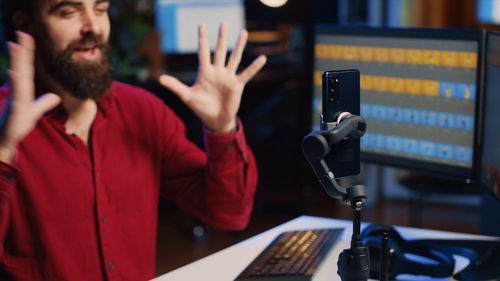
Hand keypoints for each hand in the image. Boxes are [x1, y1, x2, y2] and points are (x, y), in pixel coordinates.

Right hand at [0, 32, 60, 161]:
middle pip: (22, 67)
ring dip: (17, 62)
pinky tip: (15, 72)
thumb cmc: (16, 125)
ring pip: (18, 77)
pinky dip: (15, 82)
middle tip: (22, 32)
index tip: (28, 37)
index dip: (28, 53)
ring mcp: (16, 99)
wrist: (4, 140)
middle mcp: (18, 91)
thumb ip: (43, 103)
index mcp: (23, 90)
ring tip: (16, 46)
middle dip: (22, 51)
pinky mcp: (15, 109)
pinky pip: (16, 93)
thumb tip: (55, 97)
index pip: (27, 68)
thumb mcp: (34, 112)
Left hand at [159, 23, 265, 132]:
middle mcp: (217, 71)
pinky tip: (262, 58)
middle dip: (221, 37)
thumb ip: (175, 86)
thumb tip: (159, 79)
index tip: (202, 25)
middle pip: (220, 51)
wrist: (214, 120)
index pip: (203, 52)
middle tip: (224, 22)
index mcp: (205, 72)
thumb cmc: (200, 108)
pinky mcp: (237, 85)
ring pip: (234, 58)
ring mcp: (228, 77)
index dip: (203, 39)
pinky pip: (247, 74)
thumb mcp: (187, 96)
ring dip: (239, 45)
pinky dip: (254, 67)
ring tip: (243, 32)